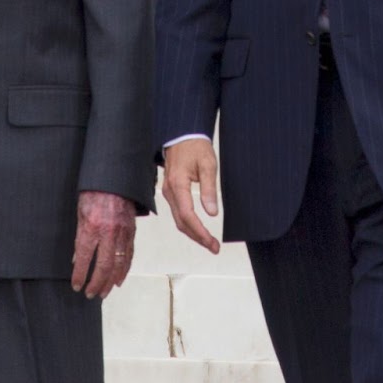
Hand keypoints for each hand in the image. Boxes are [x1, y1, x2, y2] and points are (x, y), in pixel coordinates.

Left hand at [72, 191, 135, 299]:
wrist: (114, 178)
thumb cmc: (94, 192)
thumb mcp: (80, 213)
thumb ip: (80, 237)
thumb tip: (78, 259)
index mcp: (92, 227)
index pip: (85, 259)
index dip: (80, 275)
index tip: (76, 285)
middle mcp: (109, 232)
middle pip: (104, 266)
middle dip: (97, 283)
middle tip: (90, 294)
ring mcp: (122, 233)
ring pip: (119, 264)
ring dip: (111, 281)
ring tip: (104, 292)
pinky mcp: (131, 231)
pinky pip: (129, 254)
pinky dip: (124, 269)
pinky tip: (119, 279)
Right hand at [161, 138, 220, 253]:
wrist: (182, 134)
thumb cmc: (196, 147)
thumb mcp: (208, 165)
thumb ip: (209, 189)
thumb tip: (212, 213)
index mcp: (178, 184)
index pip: (188, 216)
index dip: (200, 232)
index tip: (212, 242)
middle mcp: (169, 191)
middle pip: (181, 222)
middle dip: (198, 237)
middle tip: (214, 247)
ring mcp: (168, 192)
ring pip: (179, 219)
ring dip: (193, 233)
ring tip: (209, 242)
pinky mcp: (171, 191)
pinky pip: (178, 212)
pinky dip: (188, 223)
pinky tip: (199, 228)